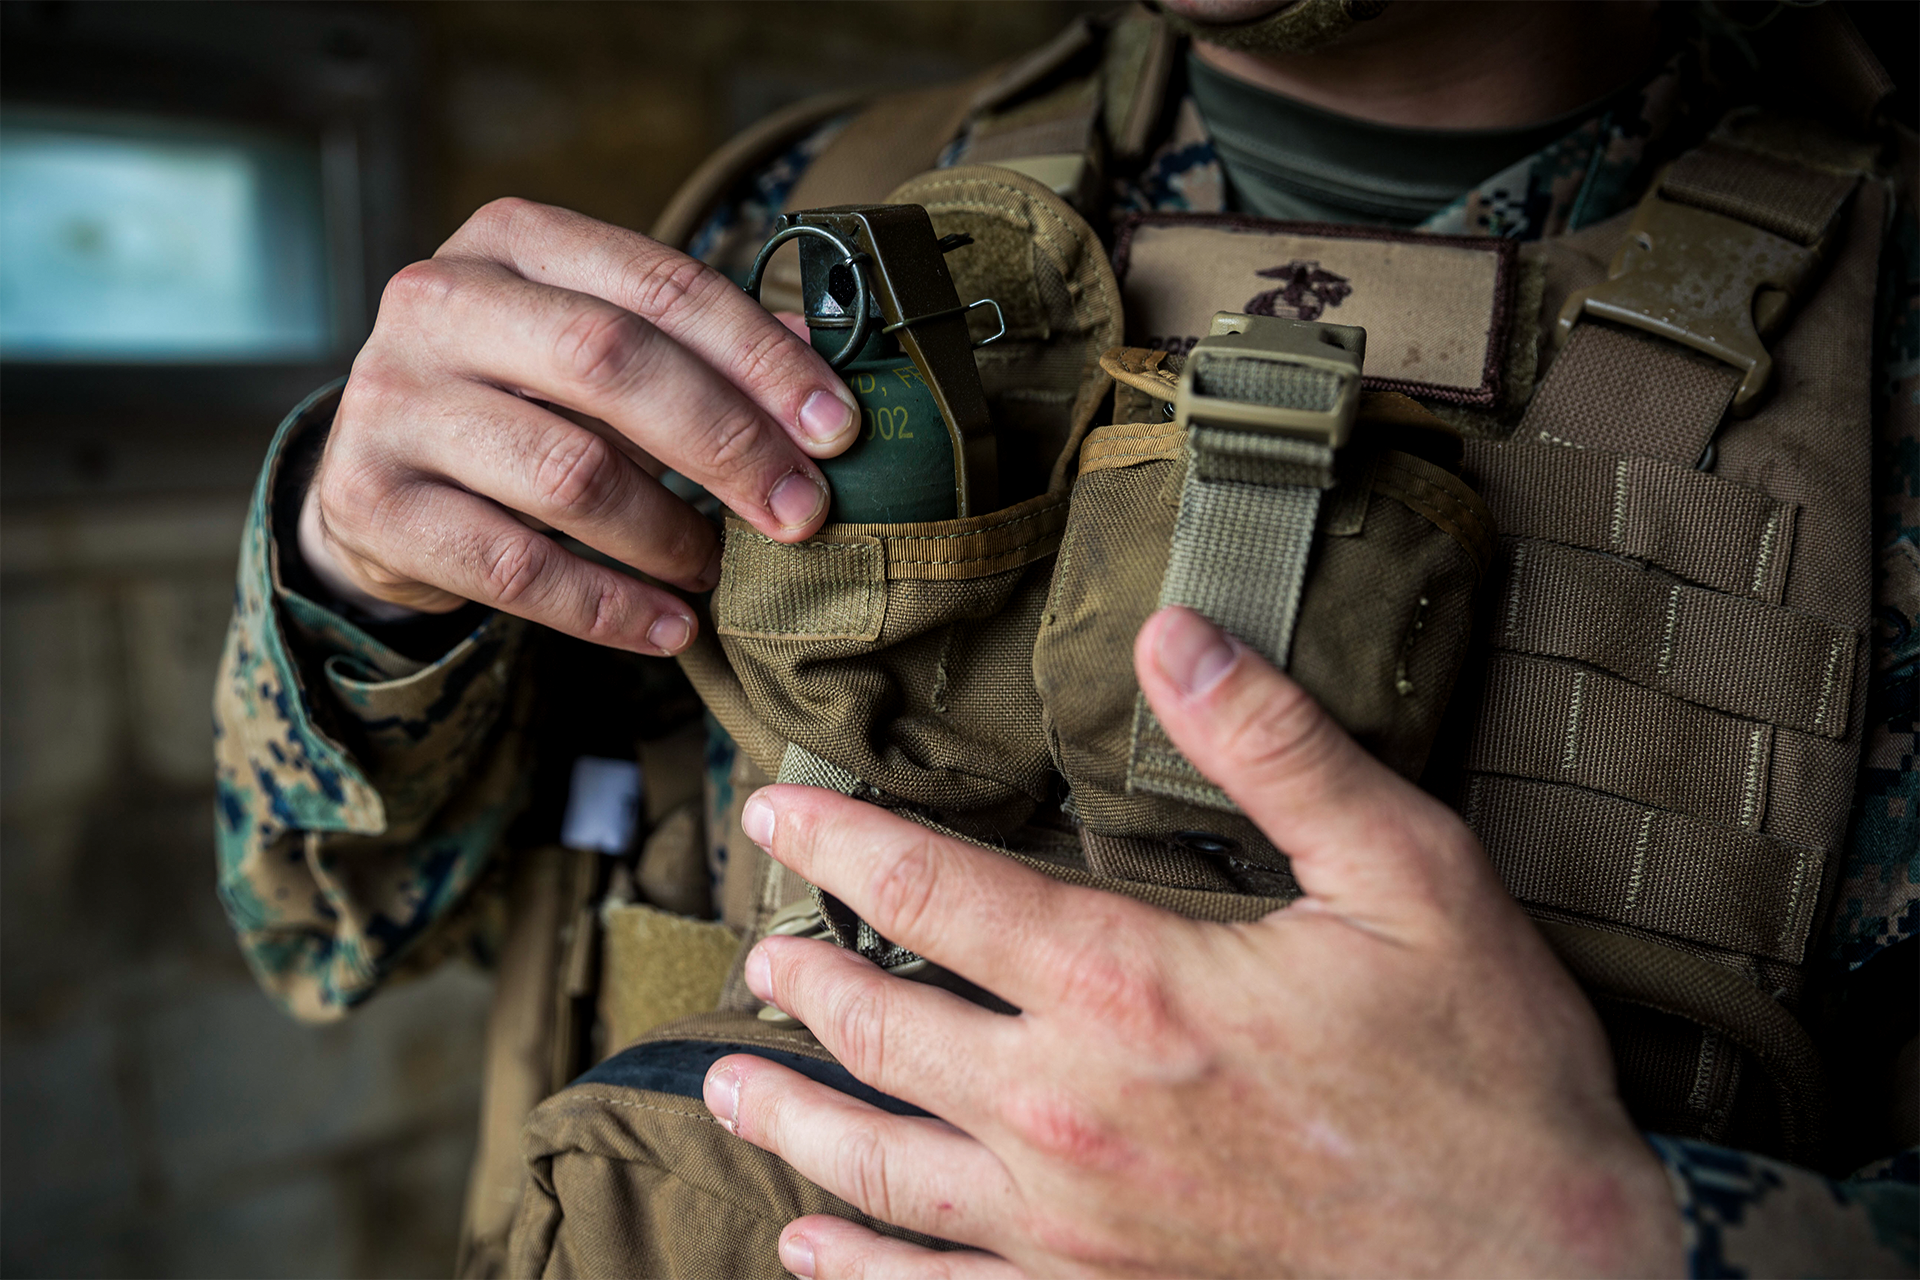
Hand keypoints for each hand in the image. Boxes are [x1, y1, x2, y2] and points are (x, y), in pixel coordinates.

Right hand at [299, 198, 859, 651]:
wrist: (377, 475)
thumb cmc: (521, 398)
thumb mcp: (598, 350)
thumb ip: (700, 350)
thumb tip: (822, 371)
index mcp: (512, 239)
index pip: (660, 285)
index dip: (760, 359)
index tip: (837, 430)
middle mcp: (438, 301)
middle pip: (612, 362)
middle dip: (728, 443)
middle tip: (801, 512)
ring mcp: (391, 400)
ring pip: (569, 472)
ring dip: (670, 534)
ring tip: (716, 569)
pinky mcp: (370, 501)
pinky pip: (517, 568)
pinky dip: (610, 608)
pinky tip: (669, 628)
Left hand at [705, 605, 1683, 1278]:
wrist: (1550, 1275)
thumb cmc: (1484, 1073)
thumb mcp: (1406, 874)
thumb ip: (1274, 748)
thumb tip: (1171, 631)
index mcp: (1128, 986)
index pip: (932, 891)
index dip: (841, 843)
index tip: (775, 813)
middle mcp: (1069, 1112)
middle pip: (886, 1031)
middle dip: (809, 979)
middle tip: (759, 951)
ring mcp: (1074, 1230)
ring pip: (883, 1168)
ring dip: (795, 1121)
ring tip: (729, 1085)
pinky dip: (861, 1273)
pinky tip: (810, 1251)